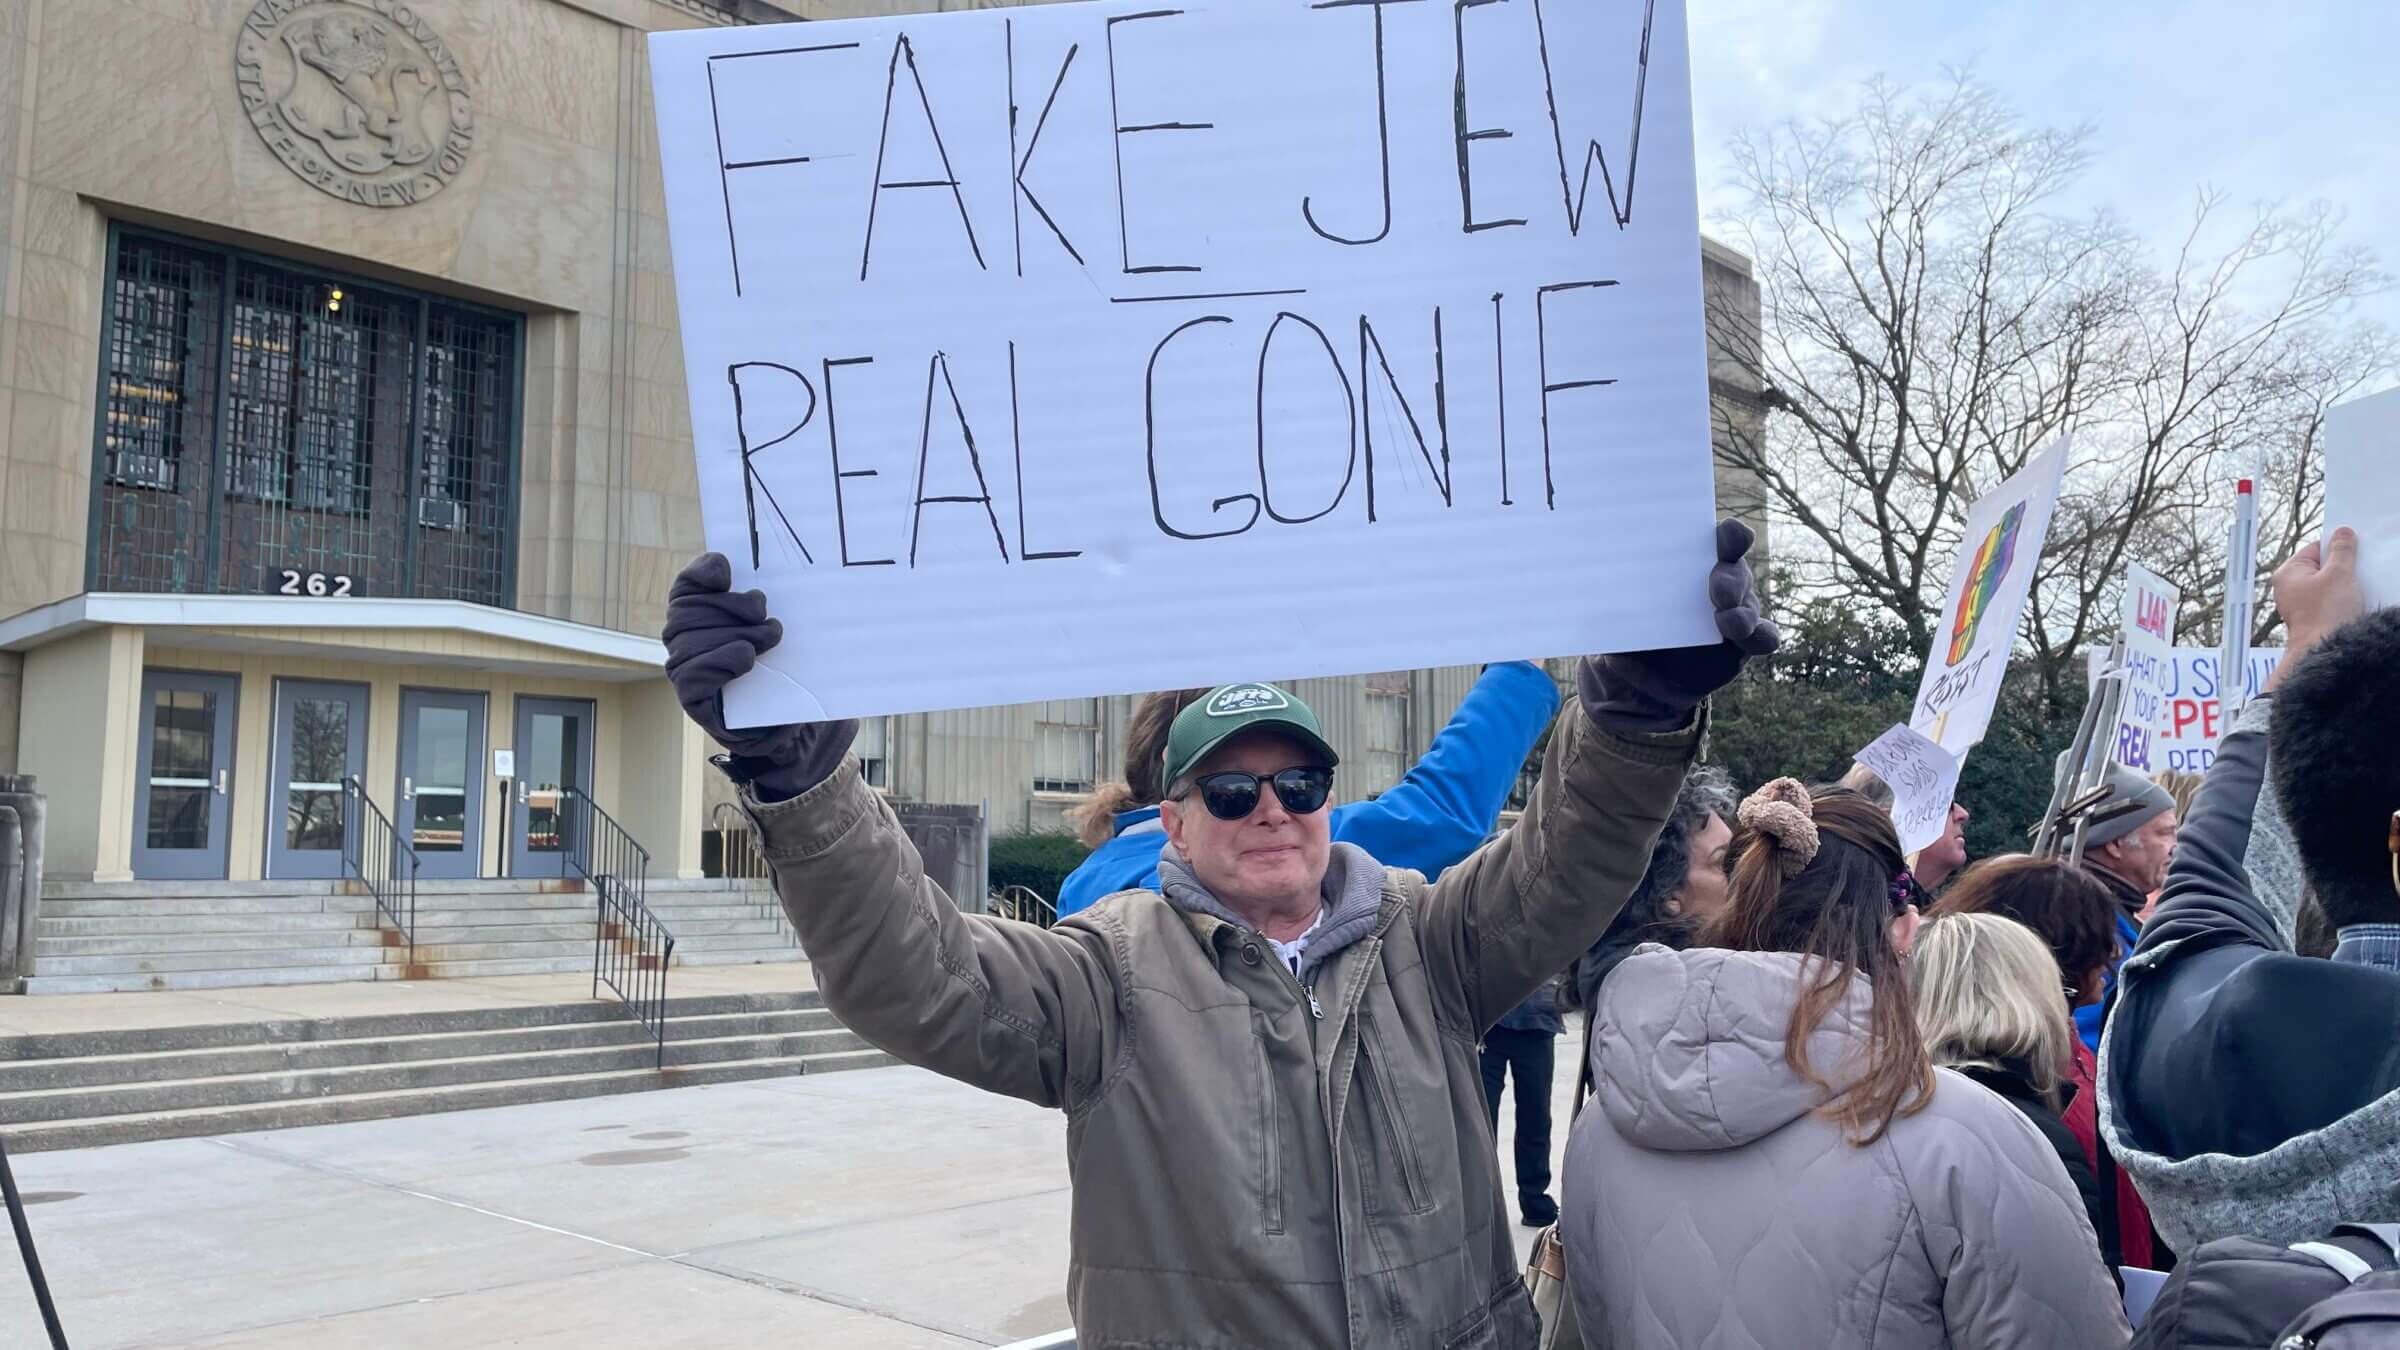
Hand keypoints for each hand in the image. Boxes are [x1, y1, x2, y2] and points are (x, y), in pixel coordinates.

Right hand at [664, 554, 856, 798]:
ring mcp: (685, 670)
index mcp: (700, 616)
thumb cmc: (784, 668)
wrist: (794, 721)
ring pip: (691, 641)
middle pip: (688, 610)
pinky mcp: (693, 700)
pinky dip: (720, 662)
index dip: (702, 573)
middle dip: (731, 607)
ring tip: (771, 639)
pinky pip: (692, 676)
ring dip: (736, 634)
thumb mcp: (776, 629)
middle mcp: (684, 641)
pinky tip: (746, 659)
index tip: (728, 572)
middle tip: (767, 615)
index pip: (687, 586)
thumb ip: (757, 601)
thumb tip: (744, 578)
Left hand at [1579, 519, 1780, 733]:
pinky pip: (1764, 637)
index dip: (1728, 535)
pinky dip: (1762, 636)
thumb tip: (1599, 594)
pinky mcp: (1744, 644)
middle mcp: (1719, 582)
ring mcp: (1735, 612)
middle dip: (1729, 578)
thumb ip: (1611, 606)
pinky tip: (1750, 638)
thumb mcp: (1612, 619)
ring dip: (1741, 611)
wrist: (1641, 683)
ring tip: (1726, 620)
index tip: (1725, 533)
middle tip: (1716, 590)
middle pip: (1734, 571)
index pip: (1718, 540)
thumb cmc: (1628, 636)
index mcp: (1689, 564)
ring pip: (1749, 604)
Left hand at [2266, 528, 2367, 691]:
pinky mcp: (2314, 617)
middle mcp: (2290, 588)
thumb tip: (2342, 532)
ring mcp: (2301, 604)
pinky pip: (2331, 599)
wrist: (2327, 650)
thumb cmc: (2327, 612)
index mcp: (2288, 573)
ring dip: (2345, 583)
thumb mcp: (2339, 574)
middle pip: (2322, 566)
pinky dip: (2344, 597)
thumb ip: (2342, 550)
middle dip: (2343, 566)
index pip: (2315, 548)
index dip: (2337, 546)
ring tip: (2359, 585)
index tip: (2356, 547)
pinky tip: (2357, 600)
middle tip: (2360, 567)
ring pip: (2328, 584)